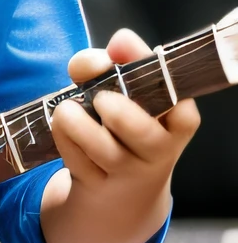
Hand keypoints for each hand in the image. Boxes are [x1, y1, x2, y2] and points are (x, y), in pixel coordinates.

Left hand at [41, 27, 199, 242]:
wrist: (117, 189)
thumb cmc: (123, 126)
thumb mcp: (123, 93)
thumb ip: (112, 65)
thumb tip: (105, 53)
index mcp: (174, 124)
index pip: (182, 112)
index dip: (159, 82)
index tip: (128, 57)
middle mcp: (157, 152)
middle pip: (146, 137)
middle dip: (123, 114)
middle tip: (102, 98)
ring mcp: (128, 173)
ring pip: (107, 152)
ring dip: (81, 127)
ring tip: (66, 110)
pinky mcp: (98, 187)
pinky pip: (79, 164)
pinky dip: (64, 142)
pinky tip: (60, 126)